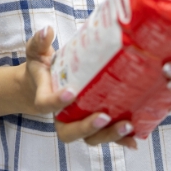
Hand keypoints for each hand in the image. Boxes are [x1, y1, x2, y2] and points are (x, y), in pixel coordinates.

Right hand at [22, 27, 138, 149]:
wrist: (42, 84)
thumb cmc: (41, 67)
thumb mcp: (36, 53)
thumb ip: (39, 42)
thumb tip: (47, 29)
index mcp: (44, 98)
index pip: (46, 104)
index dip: (57, 101)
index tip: (72, 92)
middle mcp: (59, 116)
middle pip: (69, 132)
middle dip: (87, 127)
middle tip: (104, 116)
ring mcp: (75, 123)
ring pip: (90, 138)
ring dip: (108, 135)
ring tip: (126, 125)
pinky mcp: (90, 125)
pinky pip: (104, 136)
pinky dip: (119, 140)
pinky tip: (134, 138)